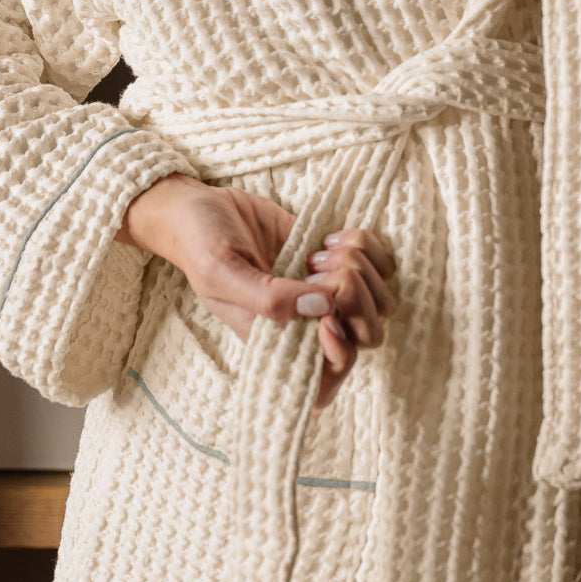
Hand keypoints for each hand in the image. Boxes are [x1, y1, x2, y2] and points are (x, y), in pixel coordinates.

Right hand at [116, 173, 398, 411]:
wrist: (200, 207)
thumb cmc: (200, 245)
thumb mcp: (220, 272)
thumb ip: (268, 298)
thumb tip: (322, 308)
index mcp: (277, 340)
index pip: (330, 374)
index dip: (343, 354)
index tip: (327, 320)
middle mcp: (308, 321)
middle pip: (368, 334)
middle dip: (357, 301)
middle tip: (320, 271)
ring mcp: (325, 289)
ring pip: (380, 300)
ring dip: (362, 270)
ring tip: (323, 253)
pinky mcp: (335, 256)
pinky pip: (378, 262)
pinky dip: (366, 246)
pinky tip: (332, 237)